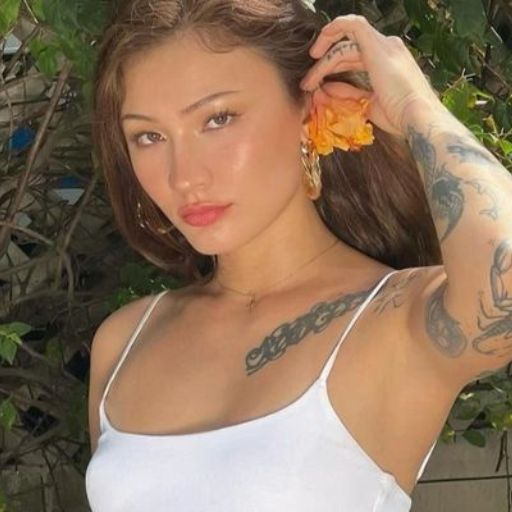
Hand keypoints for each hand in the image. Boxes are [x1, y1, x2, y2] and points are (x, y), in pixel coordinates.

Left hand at [299, 14, 443, 137]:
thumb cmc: (398, 117)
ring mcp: (384, 45)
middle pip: (347, 50)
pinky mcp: (376, 46)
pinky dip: (332, 30)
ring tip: (308, 81)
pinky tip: (317, 52)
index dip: (334, 66)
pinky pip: (351, 25)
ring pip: (344, 44)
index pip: (355, 56)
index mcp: (388, 62)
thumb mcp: (366, 104)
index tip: (318, 81)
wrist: (416, 117)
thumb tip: (326, 89)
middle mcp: (388, 48)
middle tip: (307, 84)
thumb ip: (348, 93)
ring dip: (323, 63)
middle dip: (324, 66)